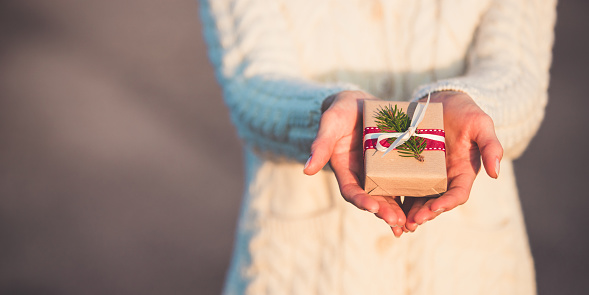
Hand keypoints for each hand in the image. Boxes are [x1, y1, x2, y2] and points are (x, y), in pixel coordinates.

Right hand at [303, 90, 406, 236]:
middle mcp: (362, 174)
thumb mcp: (330, 123)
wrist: (358, 101)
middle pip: (373, 198)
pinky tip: (426, 202)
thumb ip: (320, 145)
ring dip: (399, 210)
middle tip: (396, 222)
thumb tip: (307, 170)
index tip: (372, 206)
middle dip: (384, 211)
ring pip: (390, 194)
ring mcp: (380, 170)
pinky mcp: (395, 163)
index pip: (351, 190)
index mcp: (345, 169)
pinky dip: (412, 192)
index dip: (360, 200)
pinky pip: (405, 180)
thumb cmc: (340, 110)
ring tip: (410, 222)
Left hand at [402, 91, 502, 231]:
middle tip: (413, 222)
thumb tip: (496, 173)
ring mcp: (425, 174)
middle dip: (425, 213)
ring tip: (399, 223)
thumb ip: (491, 146)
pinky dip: (395, 196)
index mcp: (463, 172)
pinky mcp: (409, 167)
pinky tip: (383, 203)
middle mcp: (444, 178)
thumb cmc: (466, 112)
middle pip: (435, 201)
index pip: (457, 194)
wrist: (444, 100)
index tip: (436, 208)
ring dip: (409, 212)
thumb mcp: (481, 124)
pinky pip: (401, 184)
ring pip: (417, 198)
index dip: (447, 203)